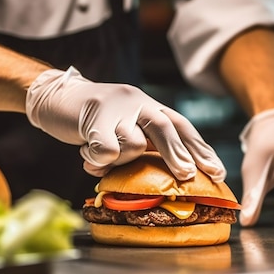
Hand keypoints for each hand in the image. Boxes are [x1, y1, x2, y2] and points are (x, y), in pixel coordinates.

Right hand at [25, 66, 225, 180]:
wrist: (57, 96)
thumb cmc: (98, 120)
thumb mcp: (128, 126)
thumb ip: (148, 145)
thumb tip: (176, 177)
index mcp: (150, 106)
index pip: (182, 126)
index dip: (201, 150)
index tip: (217, 173)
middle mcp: (138, 102)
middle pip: (165, 128)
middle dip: (178, 155)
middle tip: (187, 176)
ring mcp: (115, 108)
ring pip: (133, 144)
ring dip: (122, 160)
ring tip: (105, 160)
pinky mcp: (92, 116)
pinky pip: (106, 150)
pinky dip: (99, 161)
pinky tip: (88, 158)